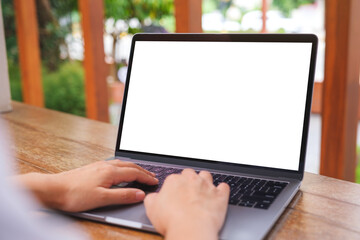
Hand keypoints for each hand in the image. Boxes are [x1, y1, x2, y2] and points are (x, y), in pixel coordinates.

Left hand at [14, 160, 157, 211]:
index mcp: (110, 172)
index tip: (155, 181)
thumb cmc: (74, 195)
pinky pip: (114, 164)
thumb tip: (140, 193)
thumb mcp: (102, 198)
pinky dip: (124, 167)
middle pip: (130, 166)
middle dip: (143, 171)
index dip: (146, 177)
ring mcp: (98, 166)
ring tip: (141, 172)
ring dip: (134, 167)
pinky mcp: (92, 168)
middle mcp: (105, 166)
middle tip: (152, 176)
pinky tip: (120, 171)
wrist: (53, 189)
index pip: (134, 173)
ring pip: (122, 164)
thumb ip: (122, 195)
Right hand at [144, 169, 229, 239]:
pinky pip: (224, 186)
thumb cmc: (172, 220)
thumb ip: (152, 199)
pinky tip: (219, 193)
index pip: (174, 178)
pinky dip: (222, 189)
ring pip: (207, 175)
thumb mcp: (151, 209)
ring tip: (202, 191)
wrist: (191, 229)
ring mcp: (207, 186)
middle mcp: (191, 179)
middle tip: (187, 193)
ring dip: (205, 181)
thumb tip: (153, 197)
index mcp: (174, 181)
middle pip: (190, 174)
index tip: (174, 195)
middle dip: (189, 181)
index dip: (174, 187)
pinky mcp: (220, 195)